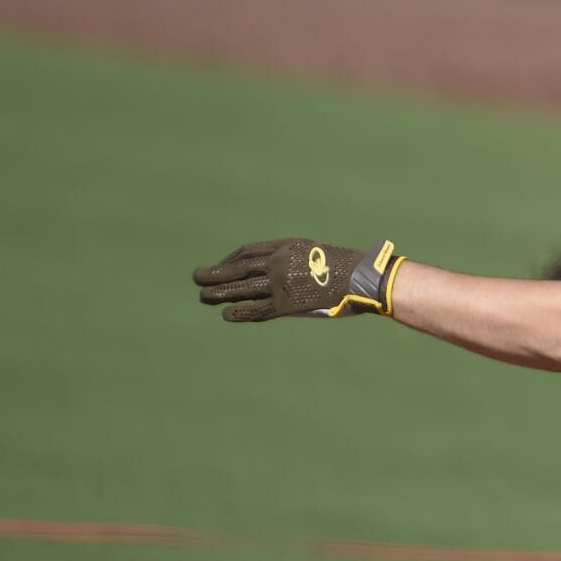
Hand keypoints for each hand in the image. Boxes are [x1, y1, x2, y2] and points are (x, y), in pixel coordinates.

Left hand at [193, 237, 406, 321]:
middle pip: (238, 268)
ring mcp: (282, 283)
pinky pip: (258, 309)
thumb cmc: (346, 267)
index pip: (247, 252)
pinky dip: (240, 311)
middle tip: (197, 277)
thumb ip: (294, 261)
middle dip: (215, 273)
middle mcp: (280, 261)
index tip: (219, 266)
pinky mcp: (288, 304)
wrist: (364, 278)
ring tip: (202, 295)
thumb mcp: (315, 253)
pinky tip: (226, 314)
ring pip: (243, 288)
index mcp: (286, 245)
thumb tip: (277, 271)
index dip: (229, 260)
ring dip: (219, 292)